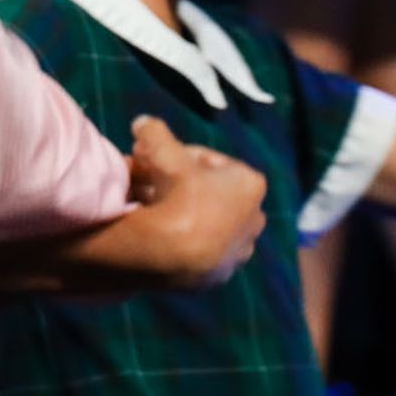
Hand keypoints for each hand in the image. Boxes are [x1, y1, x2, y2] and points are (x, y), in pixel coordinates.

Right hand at [128, 116, 264, 289]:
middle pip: (205, 192)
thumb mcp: (163, 153)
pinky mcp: (224, 274)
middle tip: (145, 180)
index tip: (152, 159)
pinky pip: (198, 247)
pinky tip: (157, 233)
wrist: (174, 253)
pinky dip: (181, 238)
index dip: (175, 157)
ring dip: (178, 211)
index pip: (207, 161)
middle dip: (175, 184)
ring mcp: (240, 248)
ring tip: (145, 205)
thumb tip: (142, 122)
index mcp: (250, 183)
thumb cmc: (178, 194)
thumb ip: (155, 133)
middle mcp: (254, 216)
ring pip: (203, 220)